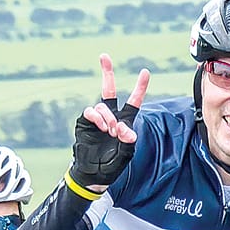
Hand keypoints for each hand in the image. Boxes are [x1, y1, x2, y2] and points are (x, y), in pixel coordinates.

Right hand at [70, 54, 148, 190]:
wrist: (92, 173)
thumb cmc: (111, 165)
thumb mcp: (125, 154)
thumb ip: (127, 140)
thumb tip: (122, 127)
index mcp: (124, 122)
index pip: (133, 102)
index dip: (139, 88)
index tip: (145, 72)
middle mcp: (110, 117)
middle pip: (108, 90)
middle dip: (106, 72)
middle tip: (104, 56)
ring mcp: (96, 119)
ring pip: (102, 106)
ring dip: (108, 116)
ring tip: (110, 130)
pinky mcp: (84, 122)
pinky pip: (90, 112)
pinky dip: (97, 117)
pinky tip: (101, 126)